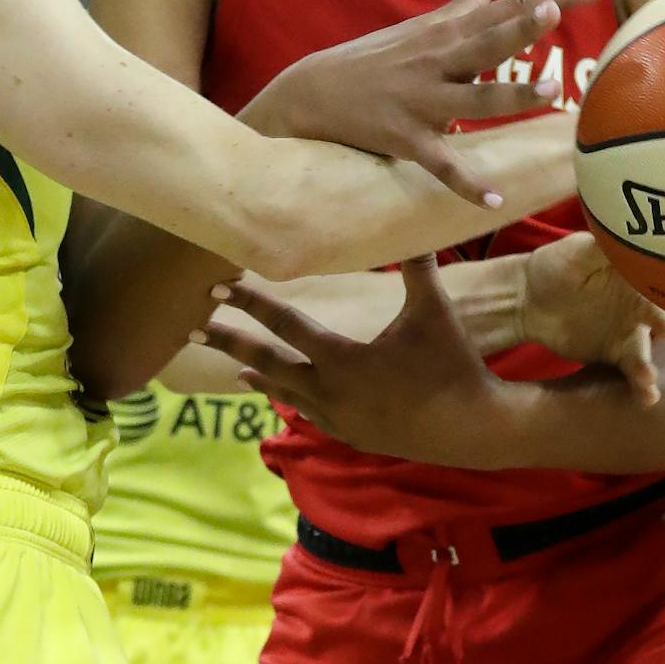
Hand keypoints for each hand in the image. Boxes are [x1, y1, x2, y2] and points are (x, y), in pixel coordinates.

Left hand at [198, 255, 510, 465]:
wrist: (472, 427)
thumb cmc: (452, 363)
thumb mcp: (433, 311)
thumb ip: (417, 270)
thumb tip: (414, 227)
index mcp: (343, 359)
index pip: (286, 326)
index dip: (250, 304)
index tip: (218, 290)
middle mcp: (331, 392)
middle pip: (268, 364)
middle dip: (230, 344)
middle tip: (192, 329)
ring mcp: (339, 419)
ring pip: (286, 394)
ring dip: (259, 377)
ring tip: (234, 368)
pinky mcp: (354, 436)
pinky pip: (313, 416)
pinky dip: (294, 402)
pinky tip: (289, 397)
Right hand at [242, 0, 603, 207]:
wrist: (311, 96)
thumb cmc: (371, 61)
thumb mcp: (416, 29)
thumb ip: (459, 7)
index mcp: (445, 36)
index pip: (504, 10)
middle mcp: (438, 63)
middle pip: (488, 43)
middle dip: (520, 28)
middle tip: (553, 13)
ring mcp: (422, 102)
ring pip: (476, 99)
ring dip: (513, 96)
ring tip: (553, 90)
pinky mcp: (406, 140)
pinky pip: (442, 164)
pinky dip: (467, 184)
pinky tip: (493, 200)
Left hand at [519, 233, 664, 405]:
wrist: (529, 300)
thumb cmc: (556, 266)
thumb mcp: (578, 250)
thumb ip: (603, 246)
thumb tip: (629, 234)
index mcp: (636, 274)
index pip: (657, 279)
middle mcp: (640, 304)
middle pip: (659, 316)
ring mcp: (630, 332)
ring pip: (646, 349)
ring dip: (651, 364)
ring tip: (648, 378)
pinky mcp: (616, 356)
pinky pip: (632, 371)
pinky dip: (642, 386)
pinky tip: (648, 397)